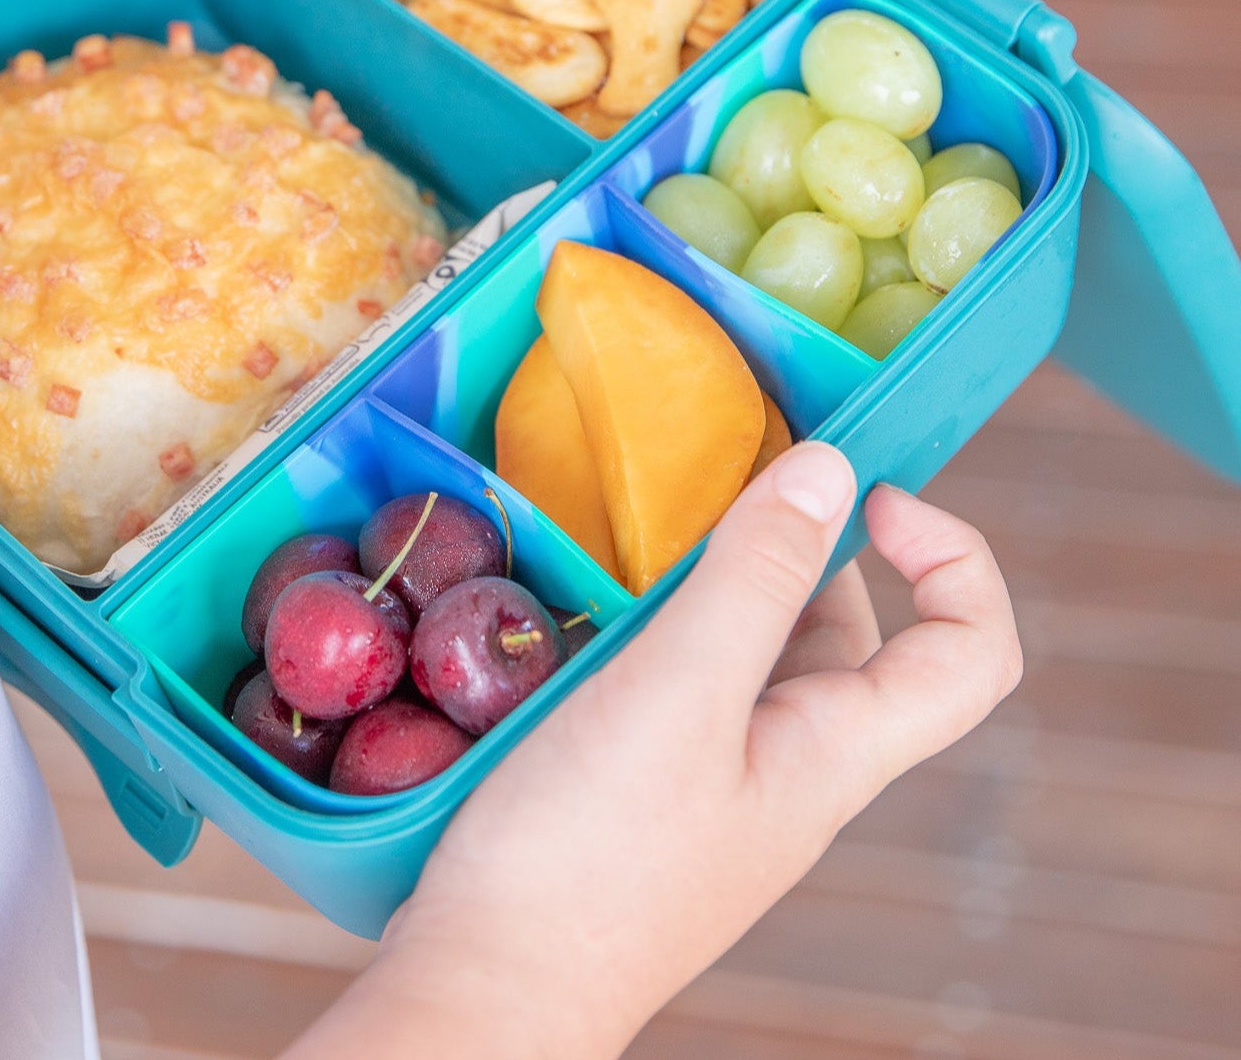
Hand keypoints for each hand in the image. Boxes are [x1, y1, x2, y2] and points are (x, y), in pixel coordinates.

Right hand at [286, 444, 1020, 1059]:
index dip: (952, 558)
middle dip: (810, 543)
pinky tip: (599, 600)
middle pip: (853, 636)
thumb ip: (756, 578)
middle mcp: (792, 766)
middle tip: (726, 486)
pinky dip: (666, 620)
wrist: (488, 986)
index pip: (968, 654)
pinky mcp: (650, 787)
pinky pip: (688, 681)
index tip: (871, 495)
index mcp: (834, 750)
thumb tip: (830, 469)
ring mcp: (718, 780)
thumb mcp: (680, 692)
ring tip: (648, 529)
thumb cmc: (587, 852)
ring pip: (758, 652)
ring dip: (727, 577)